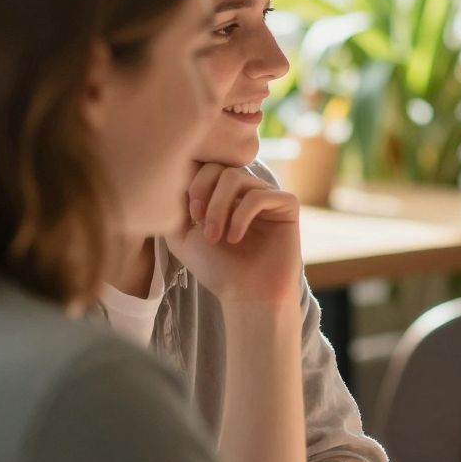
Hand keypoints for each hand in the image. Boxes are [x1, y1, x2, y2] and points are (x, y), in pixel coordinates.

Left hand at [164, 163, 300, 308]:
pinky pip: (260, 195)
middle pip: (219, 166)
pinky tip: (235, 238)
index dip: (191, 184)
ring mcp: (267, 196)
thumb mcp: (182, 235)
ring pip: (236, 177)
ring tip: (215, 236)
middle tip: (197, 221)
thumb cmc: (217, 268)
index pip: (205, 166)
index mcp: (224, 194)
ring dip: (218, 207)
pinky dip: (241, 216)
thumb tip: (173, 176)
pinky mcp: (287, 205)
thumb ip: (175, 204)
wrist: (247, 295)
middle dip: (202, 191)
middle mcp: (246, 190)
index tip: (187, 216)